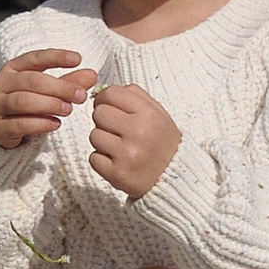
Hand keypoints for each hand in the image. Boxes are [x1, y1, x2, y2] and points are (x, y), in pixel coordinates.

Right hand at [0, 48, 96, 150]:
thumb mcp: (46, 90)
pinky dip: (40, 123)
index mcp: (13, 68)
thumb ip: (68, 82)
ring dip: (50, 104)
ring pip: (24, 101)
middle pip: (32, 81)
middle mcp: (2, 84)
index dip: (56, 57)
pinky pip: (20, 124)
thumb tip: (92, 75)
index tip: (78, 59)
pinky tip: (56, 124)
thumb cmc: (27, 104)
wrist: (1, 130)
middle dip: (59, 87)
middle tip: (81, 95)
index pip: (35, 58)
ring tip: (69, 110)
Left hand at [88, 82, 181, 197]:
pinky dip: (102, 160)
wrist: (175, 177)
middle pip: (99, 113)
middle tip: (117, 130)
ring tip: (120, 147)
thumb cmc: (162, 142)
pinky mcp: (117, 174)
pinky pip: (93, 158)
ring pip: (94, 136)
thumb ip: (134, 96)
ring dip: (103, 141)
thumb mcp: (158, 113)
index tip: (109, 106)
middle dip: (104, 121)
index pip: (110, 93)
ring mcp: (127, 155)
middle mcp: (138, 132)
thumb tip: (104, 91)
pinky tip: (117, 160)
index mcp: (148, 114)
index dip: (106, 99)